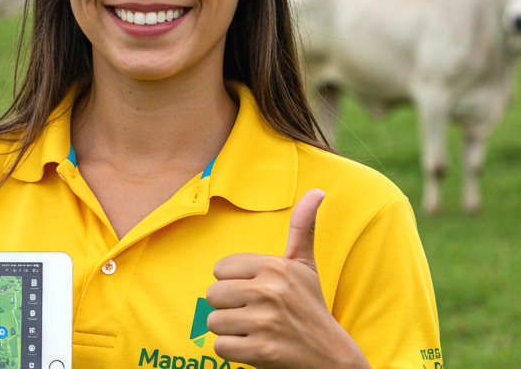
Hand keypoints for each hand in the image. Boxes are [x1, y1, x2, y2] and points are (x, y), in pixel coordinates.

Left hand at [206, 189, 369, 368]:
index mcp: (275, 266)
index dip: (234, 283)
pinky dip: (234, 352)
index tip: (257, 292)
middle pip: (212, 295)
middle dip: (229, 308)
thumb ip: (303, 227)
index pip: (220, 269)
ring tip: (256, 330)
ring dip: (230, 331)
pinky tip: (256, 348)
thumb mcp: (305, 265)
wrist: (331, 357)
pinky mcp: (260, 351)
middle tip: (254, 314)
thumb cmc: (310, 306)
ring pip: (213, 322)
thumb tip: (317, 190)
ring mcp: (265, 322)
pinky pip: (220, 347)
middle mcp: (269, 291)